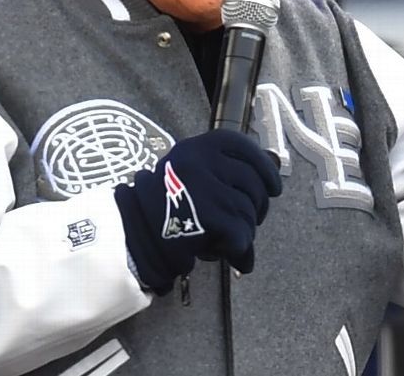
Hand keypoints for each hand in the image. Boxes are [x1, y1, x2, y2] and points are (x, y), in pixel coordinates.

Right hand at [113, 129, 282, 294]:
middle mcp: (201, 161)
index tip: (273, 186)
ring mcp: (206, 188)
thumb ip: (218, 170)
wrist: (130, 234)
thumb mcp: (185, 173)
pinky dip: (242, 249)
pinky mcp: (210, 216)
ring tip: (232, 240)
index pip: (243, 147)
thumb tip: (267, 175)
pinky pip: (241, 234)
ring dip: (246, 230)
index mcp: (197, 147)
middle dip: (258, 205)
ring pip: (248, 211)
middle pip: (252, 182)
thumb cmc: (160, 207)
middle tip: (250, 221)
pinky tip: (234, 256)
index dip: (264, 167)